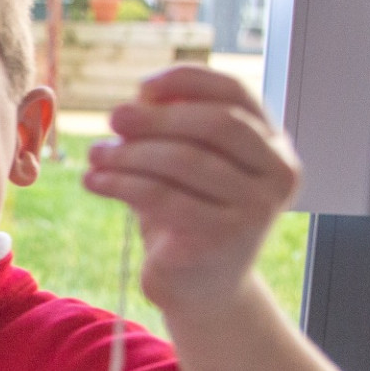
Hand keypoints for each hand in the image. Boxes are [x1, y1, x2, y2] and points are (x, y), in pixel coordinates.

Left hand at [84, 65, 300, 315]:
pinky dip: (120, 184)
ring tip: (95, 153)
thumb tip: (144, 93)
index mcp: (275, 147)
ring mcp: (255, 209)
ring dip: (131, 152)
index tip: (143, 85)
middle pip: (215, 125)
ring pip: (184, 161)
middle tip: (114, 117)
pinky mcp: (221, 239)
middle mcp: (276, 175)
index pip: (236, 94)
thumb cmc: (192, 217)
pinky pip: (162, 197)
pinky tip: (93, 181)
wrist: (202, 289)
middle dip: (158, 117)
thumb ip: (178, 128)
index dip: (188, 81)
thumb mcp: (189, 166)